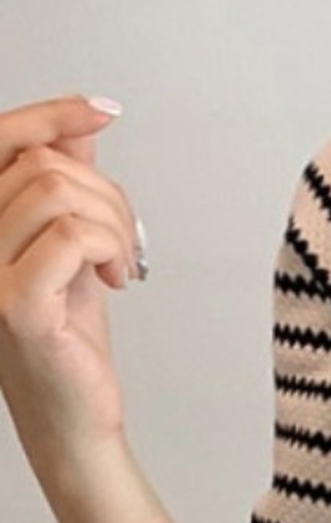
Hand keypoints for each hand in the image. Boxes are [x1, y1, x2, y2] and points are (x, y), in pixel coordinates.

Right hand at [0, 92, 143, 470]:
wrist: (73, 411)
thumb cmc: (69, 335)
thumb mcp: (72, 246)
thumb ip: (68, 187)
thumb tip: (81, 126)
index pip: (2, 141)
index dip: (52, 115)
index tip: (102, 111)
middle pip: (44, 165)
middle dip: (107, 196)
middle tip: (126, 245)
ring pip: (61, 194)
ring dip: (115, 226)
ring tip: (121, 266)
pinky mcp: (17, 305)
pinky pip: (72, 237)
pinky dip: (112, 249)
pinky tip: (118, 280)